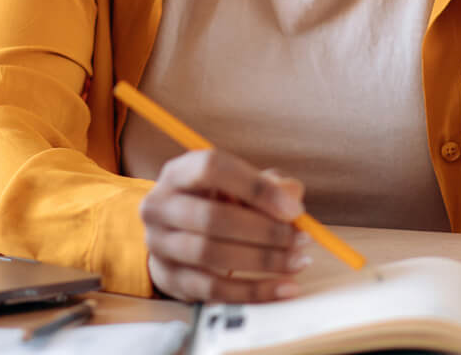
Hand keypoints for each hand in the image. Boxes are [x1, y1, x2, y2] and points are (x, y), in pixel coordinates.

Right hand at [140, 148, 311, 302]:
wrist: (176, 236)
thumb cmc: (216, 204)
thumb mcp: (238, 187)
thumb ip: (269, 185)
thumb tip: (292, 198)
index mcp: (179, 173)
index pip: (212, 169)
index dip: (256, 188)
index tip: (293, 210)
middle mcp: (160, 205)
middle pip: (212, 218)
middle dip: (264, 231)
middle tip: (300, 240)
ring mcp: (159, 244)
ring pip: (211, 255)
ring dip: (262, 261)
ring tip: (296, 262)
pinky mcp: (169, 279)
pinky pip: (213, 290)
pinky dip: (253, 291)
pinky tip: (284, 288)